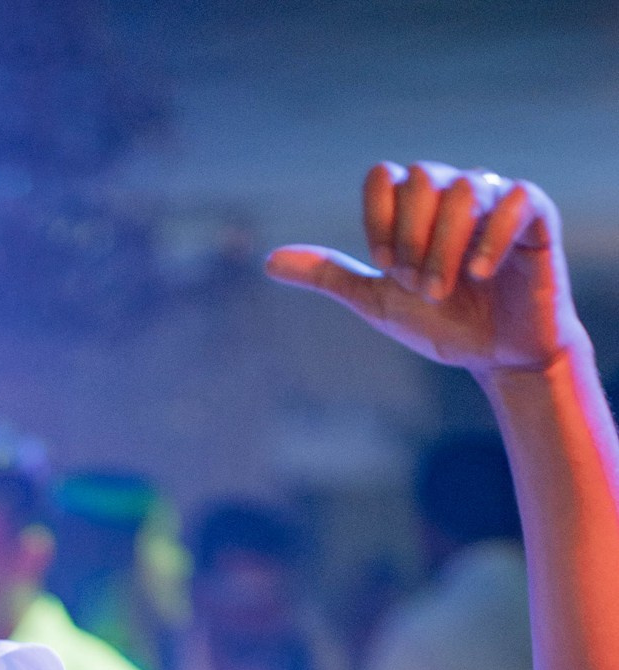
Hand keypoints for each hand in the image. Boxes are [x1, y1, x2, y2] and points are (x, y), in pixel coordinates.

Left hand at [266, 163, 578, 374]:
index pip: (383, 176)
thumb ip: (329, 276)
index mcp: (415, 206)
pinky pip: (515, 199)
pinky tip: (480, 275)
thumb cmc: (442, 324)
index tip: (384, 266)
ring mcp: (496, 200)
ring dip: (444, 247)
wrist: (498, 357)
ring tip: (444, 290)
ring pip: (463, 189)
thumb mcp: (377, 301)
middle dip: (411, 239)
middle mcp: (454, 192)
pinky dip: (491, 238)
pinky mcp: (536, 216)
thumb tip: (268, 261)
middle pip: (420, 178)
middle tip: (418, 286)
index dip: (377, 221)